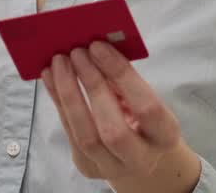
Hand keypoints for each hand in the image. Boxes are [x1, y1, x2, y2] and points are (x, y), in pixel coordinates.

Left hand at [41, 41, 200, 192]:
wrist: (138, 155)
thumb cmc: (140, 116)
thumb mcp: (142, 97)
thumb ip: (123, 78)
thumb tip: (94, 47)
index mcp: (164, 136)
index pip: (147, 107)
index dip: (121, 75)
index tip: (98, 47)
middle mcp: (141, 160)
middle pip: (114, 130)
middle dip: (92, 85)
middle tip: (77, 52)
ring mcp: (112, 168)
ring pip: (85, 136)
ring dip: (68, 93)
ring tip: (59, 62)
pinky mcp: (87, 167)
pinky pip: (68, 133)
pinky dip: (58, 100)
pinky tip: (51, 76)